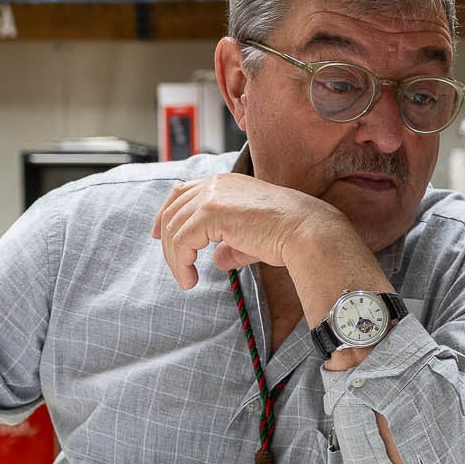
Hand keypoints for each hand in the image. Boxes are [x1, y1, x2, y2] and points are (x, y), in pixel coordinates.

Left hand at [151, 173, 359, 290]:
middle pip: (173, 210)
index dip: (166, 214)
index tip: (159, 235)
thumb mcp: (251, 237)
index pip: (182, 193)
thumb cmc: (287, 233)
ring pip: (174, 228)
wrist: (304, 230)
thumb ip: (230, 245)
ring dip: (175, 258)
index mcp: (225, 183)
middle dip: (168, 242)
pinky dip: (180, 263)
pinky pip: (182, 241)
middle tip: (176, 268)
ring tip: (186, 280)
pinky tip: (190, 278)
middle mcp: (215, 184)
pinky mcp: (211, 213)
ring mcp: (211, 196)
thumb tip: (217, 260)